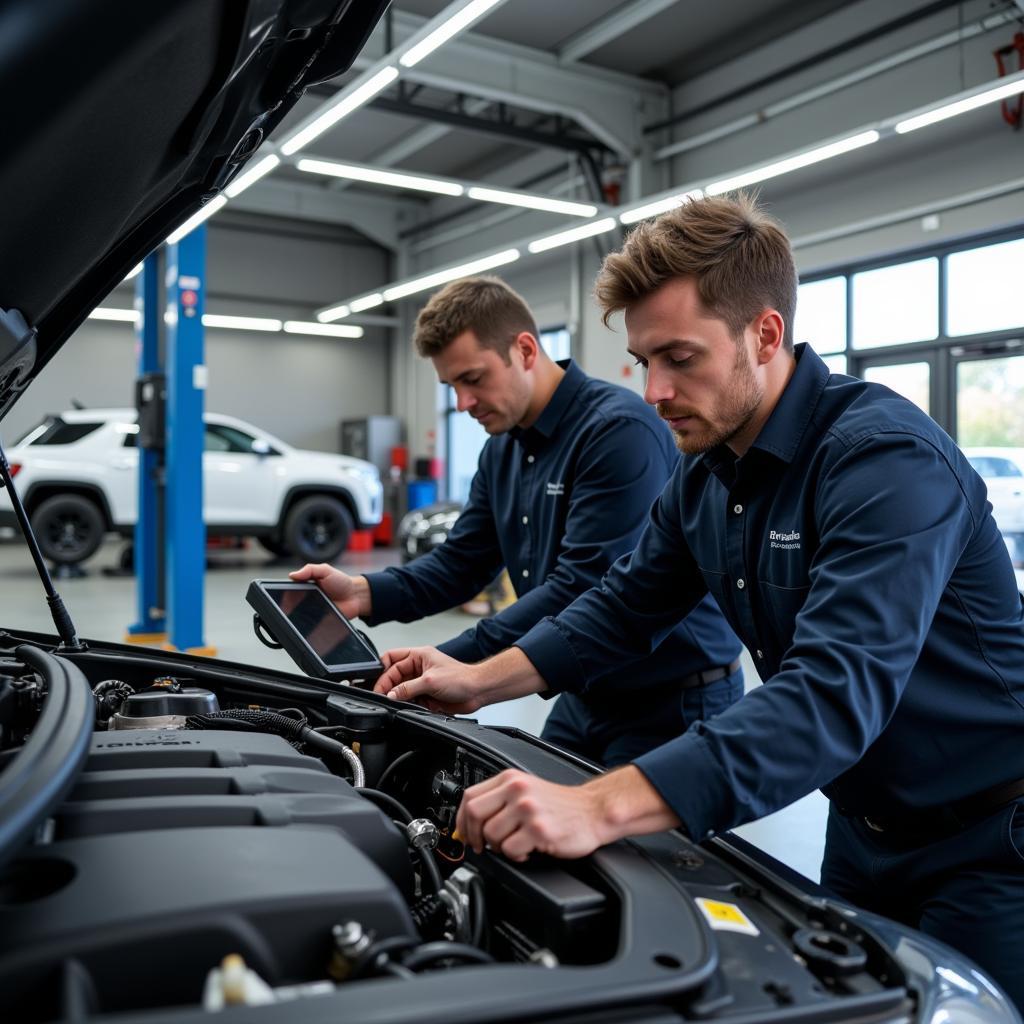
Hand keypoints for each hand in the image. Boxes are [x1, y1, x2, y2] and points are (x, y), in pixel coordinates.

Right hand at [288, 563, 369, 618]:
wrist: (356, 596)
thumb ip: (310, 569)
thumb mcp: (326, 570)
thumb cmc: (342, 582)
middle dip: (290, 607)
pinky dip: (309, 626)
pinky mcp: (319, 622)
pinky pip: (310, 626)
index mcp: (305, 587)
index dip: (285, 595)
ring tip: (307, 612)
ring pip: (299, 618)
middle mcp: (306, 601)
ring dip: (299, 617)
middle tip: (296, 605)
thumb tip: (292, 575)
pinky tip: (313, 621)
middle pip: (291, 606)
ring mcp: (312, 612)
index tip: (285, 595)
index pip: (289, 592)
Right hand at [374, 646, 484, 713]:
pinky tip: (404, 707)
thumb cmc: (461, 678)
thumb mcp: (430, 681)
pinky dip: (404, 704)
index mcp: (418, 656)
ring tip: (393, 703)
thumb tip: (391, 694)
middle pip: (392, 675)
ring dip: (395, 696)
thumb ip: (408, 688)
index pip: (392, 659)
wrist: (477, 692)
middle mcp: (418, 668)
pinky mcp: (424, 696)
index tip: (377, 684)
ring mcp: (420, 682)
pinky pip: (408, 700)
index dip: (382, 671)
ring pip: (399, 689)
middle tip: (381, 697)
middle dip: (386, 686)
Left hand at [455, 770, 608, 861]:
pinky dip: (514, 857)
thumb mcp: (527, 790)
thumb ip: (500, 799)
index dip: (461, 819)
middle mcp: (517, 790)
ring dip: (497, 848)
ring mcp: (528, 809)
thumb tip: (469, 821)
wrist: (593, 811)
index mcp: (511, 779)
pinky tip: (526, 851)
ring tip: (512, 846)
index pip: (470, 796)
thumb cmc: (561, 805)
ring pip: (490, 834)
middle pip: (474, 813)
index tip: (464, 833)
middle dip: (473, 835)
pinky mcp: (538, 830)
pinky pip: (510, 850)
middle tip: (482, 846)